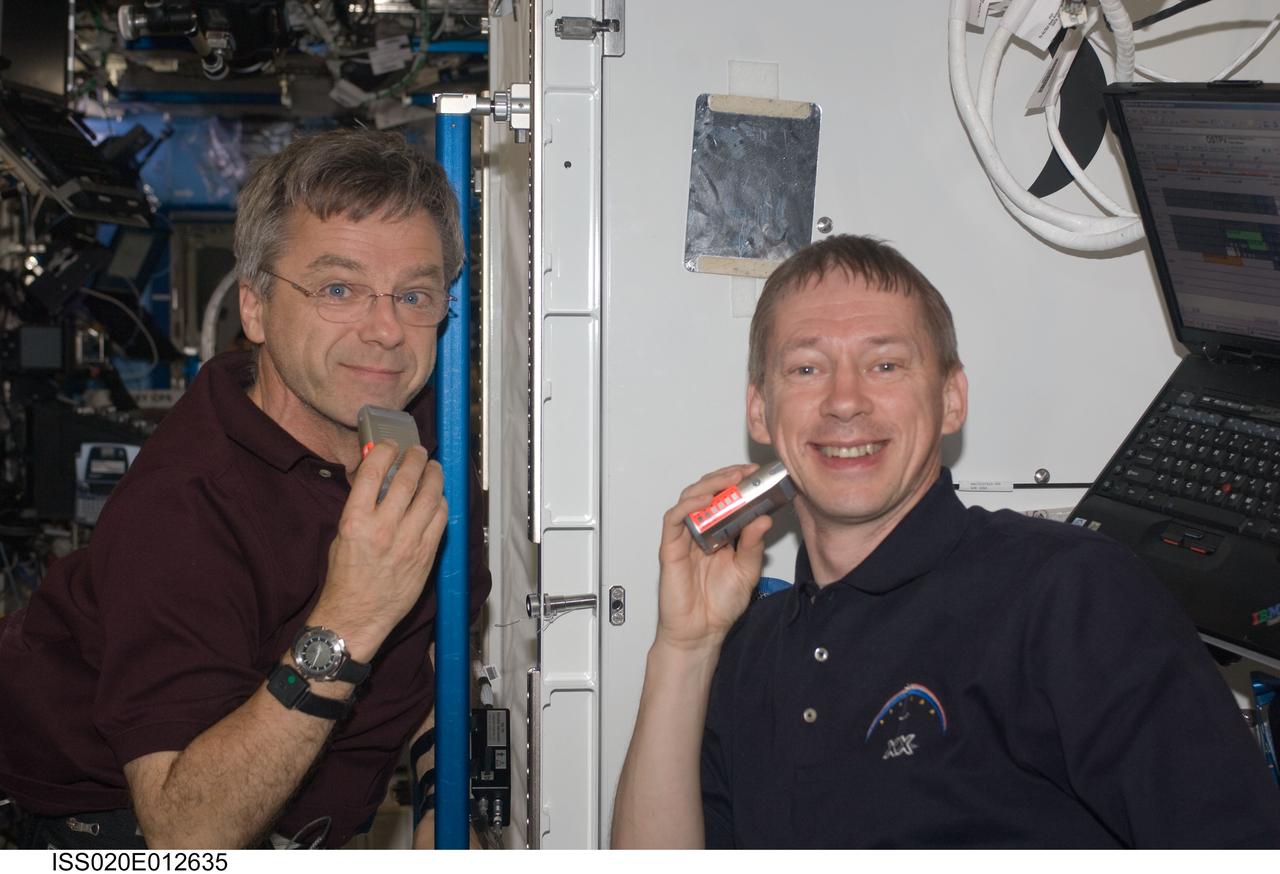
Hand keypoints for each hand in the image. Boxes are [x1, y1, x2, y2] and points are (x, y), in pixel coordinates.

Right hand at [312, 442, 447, 659]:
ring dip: (434, 477)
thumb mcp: (341, 536)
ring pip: (430, 497)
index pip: (373, 473)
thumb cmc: (346, 577)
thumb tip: (378, 481)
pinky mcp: (425, 555)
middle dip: (415, 459)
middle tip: (418, 452)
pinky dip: (441, 503)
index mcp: (355, 521)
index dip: (385, 452)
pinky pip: (440, 520)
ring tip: (433, 468)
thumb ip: (360, 508)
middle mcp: (383, 529)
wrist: (357, 615)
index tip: (391, 445)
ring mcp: (408, 542)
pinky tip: (438, 497)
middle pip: (407, 480)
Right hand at [655, 464, 772, 651]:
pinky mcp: (671, 547)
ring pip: (689, 499)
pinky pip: (674, 519)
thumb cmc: (719, 606)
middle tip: (744, 473)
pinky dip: (687, 505)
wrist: (700, 633)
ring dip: (708, 485)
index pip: (726, 499)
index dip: (739, 483)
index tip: (757, 475)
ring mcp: (684, 538)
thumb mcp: (747, 572)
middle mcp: (701, 532)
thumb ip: (753, 545)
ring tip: (729, 480)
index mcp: (720, 534)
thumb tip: (764, 519)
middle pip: (707, 492)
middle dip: (725, 477)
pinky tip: (704, 500)